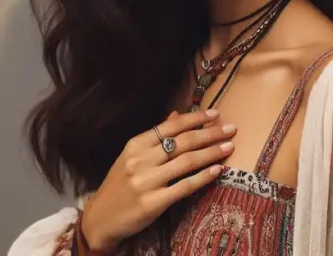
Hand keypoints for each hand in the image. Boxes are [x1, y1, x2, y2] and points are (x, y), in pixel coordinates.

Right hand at [80, 109, 235, 250]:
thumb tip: (176, 114)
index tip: (215, 114)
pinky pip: (184, 187)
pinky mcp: (153, 203)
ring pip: (186, 161)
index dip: (195, 118)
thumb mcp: (131, 156)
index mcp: (135, 145)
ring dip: (211, 152)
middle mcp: (140, 160)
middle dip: (210, 134)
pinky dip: (203, 177)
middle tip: (231, 129)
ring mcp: (146, 181)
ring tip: (229, 147)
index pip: (170, 126)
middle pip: (182, 142)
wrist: (100, 218)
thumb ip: (155, 137)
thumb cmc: (119, 185)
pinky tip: (217, 170)